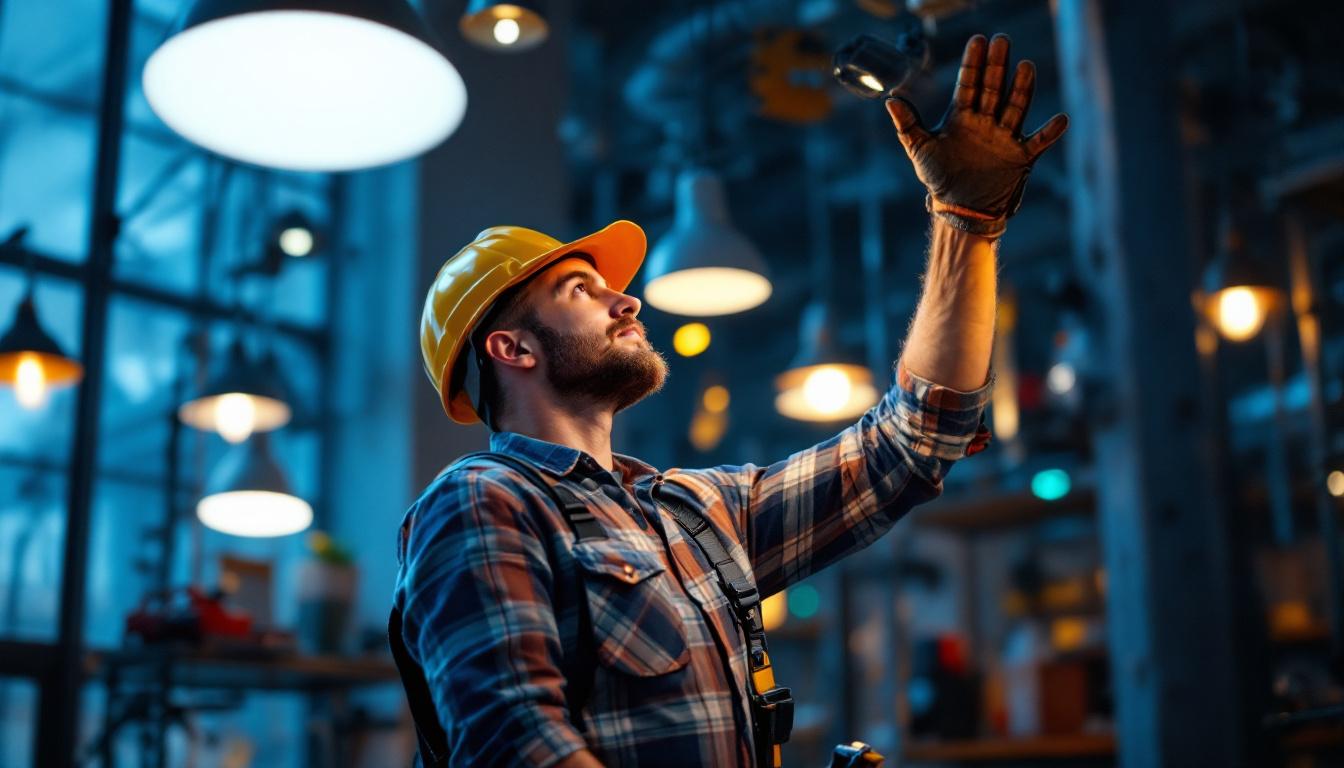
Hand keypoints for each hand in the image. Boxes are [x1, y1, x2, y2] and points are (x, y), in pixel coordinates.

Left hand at [886, 34, 1067, 235]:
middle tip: (1001, 41)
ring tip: (1025, 67)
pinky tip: (1061, 120)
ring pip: (1016, 107)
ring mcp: (1004, 137)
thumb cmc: (938, 178)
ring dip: (1022, 88)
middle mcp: (986, 122)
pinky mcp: (1020, 157)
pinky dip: (1050, 132)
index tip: (978, 41)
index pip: (969, 84)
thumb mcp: (919, 150)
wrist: (959, 209)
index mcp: (962, 117)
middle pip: (993, 88)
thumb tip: (890, 99)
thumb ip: (908, 125)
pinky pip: (1038, 141)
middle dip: (997, 66)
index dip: (973, 63)